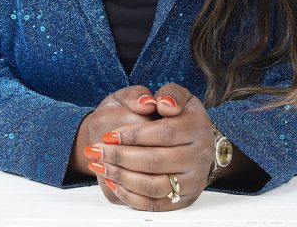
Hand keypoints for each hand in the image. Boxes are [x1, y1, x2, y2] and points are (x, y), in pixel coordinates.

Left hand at [83, 82, 214, 210]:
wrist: (192, 142)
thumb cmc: (176, 116)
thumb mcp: (174, 94)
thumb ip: (168, 93)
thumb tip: (155, 103)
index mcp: (198, 127)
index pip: (164, 132)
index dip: (134, 135)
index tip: (109, 135)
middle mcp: (200, 156)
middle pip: (156, 161)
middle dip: (120, 156)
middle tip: (96, 151)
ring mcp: (193, 181)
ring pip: (153, 186)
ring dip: (121, 177)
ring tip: (99, 165)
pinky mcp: (183, 199)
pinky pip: (153, 204)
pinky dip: (129, 195)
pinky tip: (112, 182)